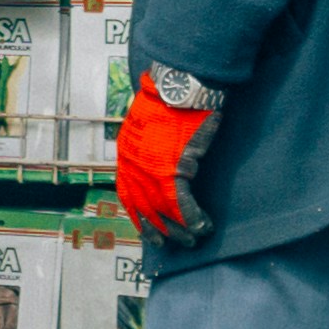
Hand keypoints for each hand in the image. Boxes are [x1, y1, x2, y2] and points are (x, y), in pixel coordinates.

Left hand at [112, 74, 213, 237]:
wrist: (180, 85)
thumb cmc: (170, 100)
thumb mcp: (147, 124)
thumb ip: (148, 146)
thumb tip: (158, 164)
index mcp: (126, 152)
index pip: (127, 193)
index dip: (139, 215)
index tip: (148, 230)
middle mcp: (133, 164)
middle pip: (144, 206)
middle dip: (158, 229)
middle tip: (169, 243)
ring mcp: (152, 168)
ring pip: (163, 210)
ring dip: (179, 229)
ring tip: (191, 239)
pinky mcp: (174, 168)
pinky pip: (182, 204)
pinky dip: (192, 219)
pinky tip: (203, 227)